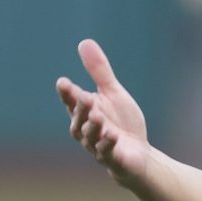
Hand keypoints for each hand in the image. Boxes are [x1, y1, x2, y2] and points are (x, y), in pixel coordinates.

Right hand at [56, 39, 151, 184]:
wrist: (138, 153)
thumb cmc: (122, 122)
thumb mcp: (113, 94)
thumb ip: (99, 72)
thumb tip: (85, 42)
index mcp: (85, 111)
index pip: (72, 101)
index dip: (67, 93)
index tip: (63, 82)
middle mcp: (86, 129)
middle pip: (78, 118)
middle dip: (80, 108)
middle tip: (83, 97)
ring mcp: (98, 145)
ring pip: (90, 136)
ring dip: (92, 126)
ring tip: (97, 115)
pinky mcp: (112, 158)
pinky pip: (107, 153)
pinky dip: (107, 145)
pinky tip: (112, 136)